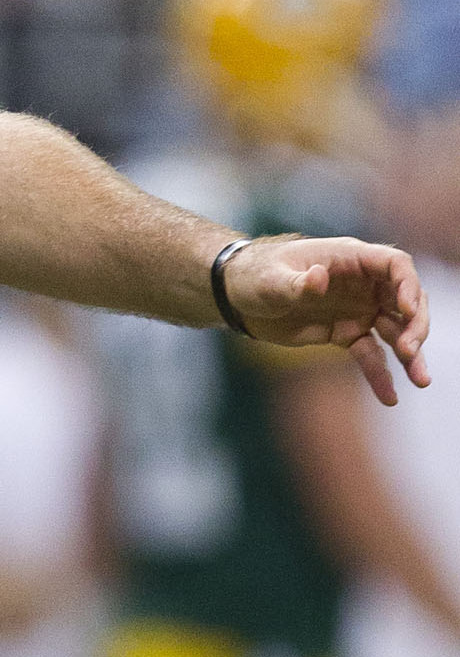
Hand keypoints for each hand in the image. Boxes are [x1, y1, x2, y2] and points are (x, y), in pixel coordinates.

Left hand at [225, 235, 430, 404]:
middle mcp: (361, 284)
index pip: (394, 265)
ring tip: (419, 379)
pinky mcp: (346, 333)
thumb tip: (320, 278)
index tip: (406, 311)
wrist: (236, 297)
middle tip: (409, 350)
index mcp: (348, 258)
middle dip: (415, 325)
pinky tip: (389, 397)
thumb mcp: (271, 279)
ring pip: (395, 331)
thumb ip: (297, 282)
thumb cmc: (254, 275)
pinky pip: (371, 355)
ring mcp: (357, 309)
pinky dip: (381, 375)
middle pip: (405, 300)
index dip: (407, 286)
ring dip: (410, 354)